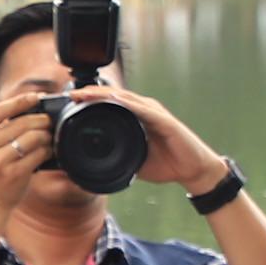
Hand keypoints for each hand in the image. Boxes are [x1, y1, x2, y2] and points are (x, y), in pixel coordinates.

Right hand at [0, 85, 55, 218]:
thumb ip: (0, 126)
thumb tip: (31, 104)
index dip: (19, 101)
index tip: (36, 96)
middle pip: (21, 124)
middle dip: (40, 120)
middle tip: (50, 121)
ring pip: (32, 138)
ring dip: (46, 135)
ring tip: (50, 136)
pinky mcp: (13, 173)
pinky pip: (38, 154)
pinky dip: (47, 150)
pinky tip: (49, 151)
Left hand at [83, 83, 229, 197]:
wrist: (194, 171)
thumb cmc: (168, 164)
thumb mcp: (135, 161)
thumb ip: (119, 156)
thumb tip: (97, 163)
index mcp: (137, 117)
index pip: (111, 104)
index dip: (91, 101)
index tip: (71, 102)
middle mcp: (145, 110)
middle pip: (115, 97)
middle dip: (93, 94)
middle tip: (73, 94)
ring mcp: (155, 113)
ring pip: (126, 100)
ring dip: (106, 95)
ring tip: (87, 94)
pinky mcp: (165, 121)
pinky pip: (144, 111)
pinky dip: (129, 105)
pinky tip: (116, 101)